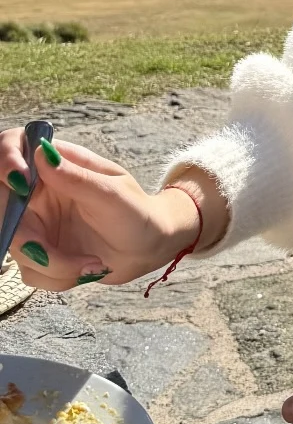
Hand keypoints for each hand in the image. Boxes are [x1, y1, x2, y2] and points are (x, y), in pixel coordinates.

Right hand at [0, 131, 227, 290]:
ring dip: (52, 264)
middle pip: (3, 206)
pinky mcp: (38, 251)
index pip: (12, 146)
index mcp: (56, 164)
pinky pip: (29, 270)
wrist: (148, 248)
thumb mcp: (113, 193)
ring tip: (93, 265)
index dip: (5, 160)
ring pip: (14, 244)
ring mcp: (35, 222)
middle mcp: (38, 191)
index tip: (20, 181)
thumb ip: (77, 177)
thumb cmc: (137, 213)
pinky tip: (87, 269)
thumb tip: (43, 153)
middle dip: (26, 238)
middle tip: (50, 254)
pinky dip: (57, 277)